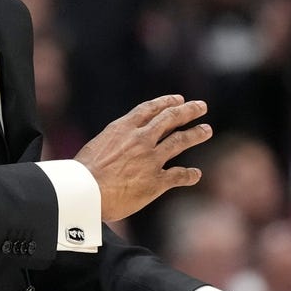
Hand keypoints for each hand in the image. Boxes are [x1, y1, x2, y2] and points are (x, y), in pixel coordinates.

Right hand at [75, 94, 210, 221]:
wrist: (85, 192)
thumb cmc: (83, 172)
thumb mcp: (97, 146)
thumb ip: (114, 142)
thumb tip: (119, 146)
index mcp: (123, 128)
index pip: (150, 109)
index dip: (166, 102)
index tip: (179, 99)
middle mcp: (141, 139)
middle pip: (170, 119)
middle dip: (188, 111)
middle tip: (201, 107)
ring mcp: (150, 159)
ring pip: (180, 141)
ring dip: (195, 134)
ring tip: (206, 130)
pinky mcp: (156, 181)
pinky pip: (178, 175)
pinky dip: (189, 175)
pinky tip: (196, 174)